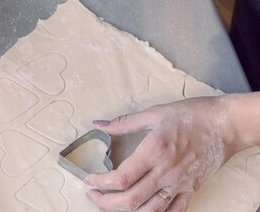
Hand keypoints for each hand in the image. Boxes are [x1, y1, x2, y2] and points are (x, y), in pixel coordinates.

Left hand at [84, 96, 244, 211]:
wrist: (226, 125)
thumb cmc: (193, 115)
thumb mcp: (155, 113)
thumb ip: (124, 122)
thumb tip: (99, 123)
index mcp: (154, 151)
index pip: (121, 178)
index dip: (100, 182)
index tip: (89, 179)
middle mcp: (166, 172)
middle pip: (131, 200)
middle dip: (105, 202)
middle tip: (93, 194)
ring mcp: (180, 184)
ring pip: (150, 211)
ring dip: (126, 211)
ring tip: (111, 204)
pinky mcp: (192, 189)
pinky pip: (174, 211)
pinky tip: (143, 211)